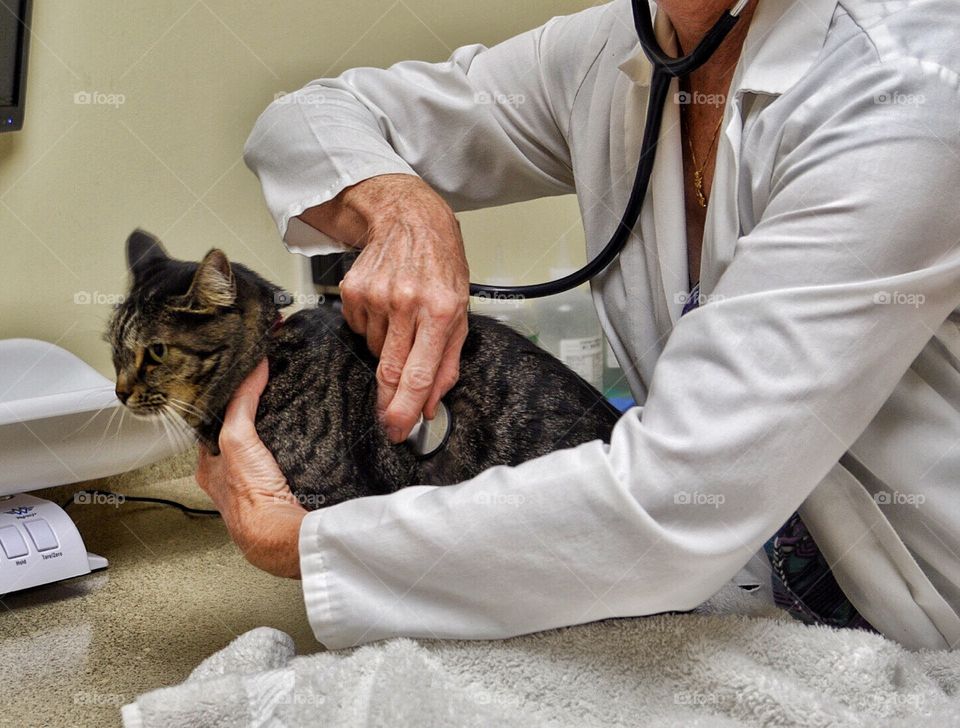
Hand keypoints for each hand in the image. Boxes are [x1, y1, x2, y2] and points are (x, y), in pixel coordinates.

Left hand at [195, 359, 305, 578]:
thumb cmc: (250, 498)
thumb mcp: (236, 437)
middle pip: (240, 441)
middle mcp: (230, 481)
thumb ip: (241, 402)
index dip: (225, 407)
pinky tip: (307, 445)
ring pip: (264, 456)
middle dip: (254, 423)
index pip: (212, 428)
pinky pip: (288, 468)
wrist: (282, 534)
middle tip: (271, 399)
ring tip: (294, 417)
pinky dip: (296, 455)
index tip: (241, 386)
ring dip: (277, 440)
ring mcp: (258, 489)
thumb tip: (253, 367)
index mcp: (208, 469)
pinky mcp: (284, 495)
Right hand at [300, 174, 468, 442]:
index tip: (398, 432)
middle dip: (389, 403)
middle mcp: (406, 303)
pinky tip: (387, 308)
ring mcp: (375, 296)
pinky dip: (373, 330)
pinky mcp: (353, 291)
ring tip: (403, 324)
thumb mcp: (460, 312)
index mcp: (439, 310)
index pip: (418, 373)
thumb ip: (447, 363)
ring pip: (376, 351)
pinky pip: (360, 330)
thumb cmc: (442, 265)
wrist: (409, 219)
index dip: (406, 409)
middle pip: (390, 371)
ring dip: (388, 352)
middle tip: (390, 421)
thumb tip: (431, 405)